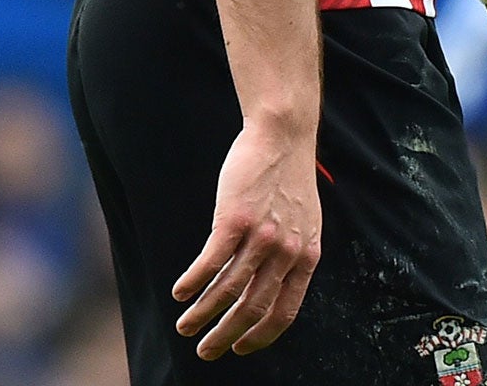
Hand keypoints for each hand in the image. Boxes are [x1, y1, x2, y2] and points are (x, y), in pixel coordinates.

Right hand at [172, 120, 320, 359]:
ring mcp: (262, 235)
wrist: (284, 136)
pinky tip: (180, 293)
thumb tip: (269, 289)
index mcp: (306, 255)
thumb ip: (291, 255)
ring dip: (202, 314)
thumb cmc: (288, 180)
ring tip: (184, 326)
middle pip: (253, 309)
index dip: (260, 336)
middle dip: (226, 336)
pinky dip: (192, 283)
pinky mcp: (236, 218)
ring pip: (228, 290)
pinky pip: (210, 263)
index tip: (240, 349)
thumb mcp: (304, 222)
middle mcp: (287, 250)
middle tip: (205, 351)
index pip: (285, 312)